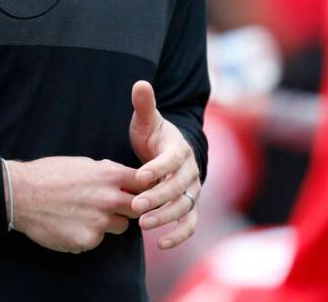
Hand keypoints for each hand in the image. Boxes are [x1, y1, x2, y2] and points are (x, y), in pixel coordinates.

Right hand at [7, 156, 146, 252]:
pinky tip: (71, 224)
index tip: (139, 191)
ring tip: (85, 214)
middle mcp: (110, 199)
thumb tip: (123, 178)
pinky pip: (98, 239)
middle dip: (130, 207)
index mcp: (109, 175)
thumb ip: (106, 173)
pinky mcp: (88, 240)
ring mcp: (100, 222)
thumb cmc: (49, 174)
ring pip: (120, 226)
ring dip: (109, 222)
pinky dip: (88, 234)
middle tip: (113, 205)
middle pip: (140, 209)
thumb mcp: (82, 164)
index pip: (145, 183)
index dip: (144, 188)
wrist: (21, 194)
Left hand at [129, 81, 201, 249]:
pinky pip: (189, 223)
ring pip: (183, 207)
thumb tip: (140, 83)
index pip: (171, 159)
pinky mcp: (189, 207)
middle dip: (157, 197)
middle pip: (177, 187)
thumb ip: (144, 105)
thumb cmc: (153, 135)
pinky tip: (160, 243)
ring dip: (165, 217)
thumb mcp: (147, 120)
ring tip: (143, 224)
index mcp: (178, 149)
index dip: (157, 167)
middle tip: (135, 206)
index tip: (140, 175)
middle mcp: (189, 171)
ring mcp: (191, 191)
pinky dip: (178, 235)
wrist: (168, 152)